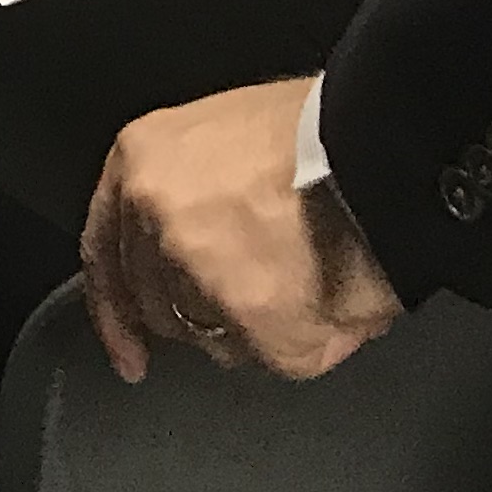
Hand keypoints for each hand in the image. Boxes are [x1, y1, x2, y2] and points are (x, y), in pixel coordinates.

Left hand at [82, 79, 405, 384]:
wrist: (388, 155)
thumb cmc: (326, 136)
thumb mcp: (224, 138)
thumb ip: (188, 193)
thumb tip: (192, 248)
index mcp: (142, 161)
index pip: (104, 250)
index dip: (112, 308)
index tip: (124, 350)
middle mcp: (155, 217)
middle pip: (157, 301)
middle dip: (199, 312)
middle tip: (255, 291)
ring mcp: (196, 274)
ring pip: (210, 336)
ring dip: (249, 326)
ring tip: (302, 278)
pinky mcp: (251, 322)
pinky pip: (266, 356)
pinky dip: (297, 341)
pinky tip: (324, 301)